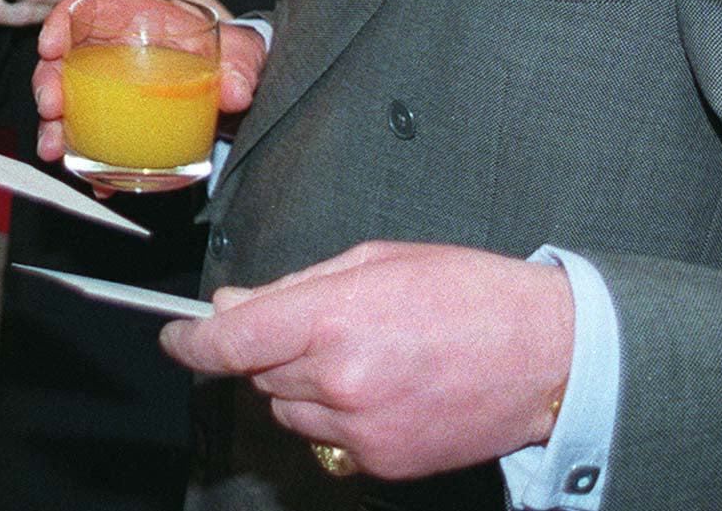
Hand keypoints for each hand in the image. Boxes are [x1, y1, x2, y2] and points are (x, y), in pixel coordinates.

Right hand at [31, 0, 266, 164]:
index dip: (60, 23)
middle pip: (67, 61)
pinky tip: (99, 182)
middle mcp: (118, 55)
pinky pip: (97, 141)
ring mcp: (116, 92)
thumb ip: (241, 69)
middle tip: (51, 108)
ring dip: (55, 128)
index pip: (87, 9)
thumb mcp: (243, 54)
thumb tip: (236, 91)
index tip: (50, 47)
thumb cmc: (234, 57)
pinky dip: (94, 164)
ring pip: (70, 104)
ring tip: (55, 148)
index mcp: (140, 23)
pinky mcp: (123, 125)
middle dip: (48, 84)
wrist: (243, 87)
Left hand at [159, 241, 573, 479]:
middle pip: (256, 372)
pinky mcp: (382, 460)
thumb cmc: (467, 293)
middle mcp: (339, 379)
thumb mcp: (373, 261)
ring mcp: (360, 427)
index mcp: (332, 318)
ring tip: (359, 354)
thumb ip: (293, 287)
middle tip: (318, 326)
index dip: (190, 341)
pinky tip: (380, 387)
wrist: (547, 356)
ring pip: (286, 408)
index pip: (229, 342)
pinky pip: (325, 439)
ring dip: (299, 383)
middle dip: (268, 348)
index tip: (174, 336)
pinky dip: (335, 415)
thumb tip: (232, 305)